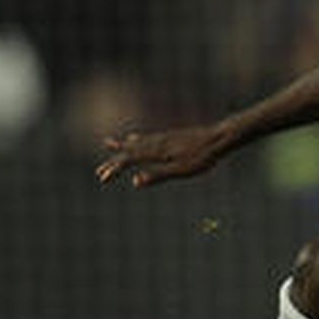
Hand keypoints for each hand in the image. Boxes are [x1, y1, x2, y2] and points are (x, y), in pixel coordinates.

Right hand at [96, 123, 229, 187]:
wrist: (219, 137)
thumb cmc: (202, 157)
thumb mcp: (180, 170)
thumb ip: (157, 175)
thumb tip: (134, 182)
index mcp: (156, 151)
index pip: (129, 159)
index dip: (115, 168)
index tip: (103, 178)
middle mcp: (156, 142)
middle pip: (129, 150)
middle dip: (115, 160)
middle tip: (100, 172)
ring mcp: (163, 138)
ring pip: (137, 142)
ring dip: (122, 146)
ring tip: (109, 143)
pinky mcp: (171, 136)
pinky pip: (146, 138)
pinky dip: (135, 140)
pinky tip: (135, 137)